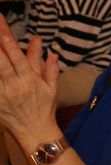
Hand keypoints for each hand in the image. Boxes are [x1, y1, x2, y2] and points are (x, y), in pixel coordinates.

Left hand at [0, 19, 60, 142]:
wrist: (34, 130)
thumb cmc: (44, 107)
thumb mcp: (52, 88)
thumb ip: (50, 69)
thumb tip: (51, 53)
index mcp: (30, 81)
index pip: (18, 60)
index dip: (10, 46)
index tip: (3, 33)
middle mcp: (14, 86)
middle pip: (2, 63)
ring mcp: (2, 94)